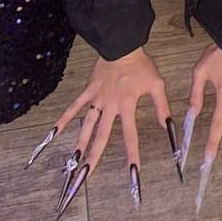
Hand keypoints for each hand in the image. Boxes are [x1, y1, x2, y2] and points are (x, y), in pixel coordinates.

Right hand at [26, 47, 172, 220]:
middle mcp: (110, 105)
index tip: (132, 174)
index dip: (132, 155)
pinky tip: (54, 133)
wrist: (121, 44)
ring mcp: (97, 98)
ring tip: (73, 163)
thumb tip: (167, 126)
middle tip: (86, 176)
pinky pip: (75, 106)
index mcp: (127, 104)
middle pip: (101, 136)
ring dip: (79, 144)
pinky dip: (64, 119)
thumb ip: (161, 107)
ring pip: (86, 125)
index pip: (130, 135)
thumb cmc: (141, 65)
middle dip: (94, 157)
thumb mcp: (156, 84)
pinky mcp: (88, 90)